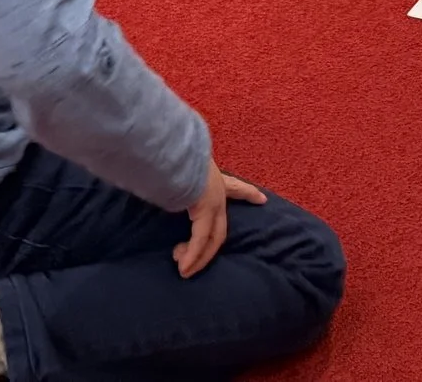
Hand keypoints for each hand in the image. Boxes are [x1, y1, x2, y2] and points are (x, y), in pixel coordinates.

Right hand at [175, 159, 267, 277]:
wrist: (175, 150)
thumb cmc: (175, 156)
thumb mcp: (181, 167)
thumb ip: (176, 175)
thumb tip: (159, 173)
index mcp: (213, 178)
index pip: (235, 186)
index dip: (248, 193)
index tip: (263, 199)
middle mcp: (217, 192)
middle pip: (219, 228)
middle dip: (207, 250)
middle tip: (191, 266)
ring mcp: (214, 203)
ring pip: (211, 239)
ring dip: (196, 257)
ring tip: (184, 270)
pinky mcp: (205, 213)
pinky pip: (199, 240)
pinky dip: (192, 256)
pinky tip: (184, 268)